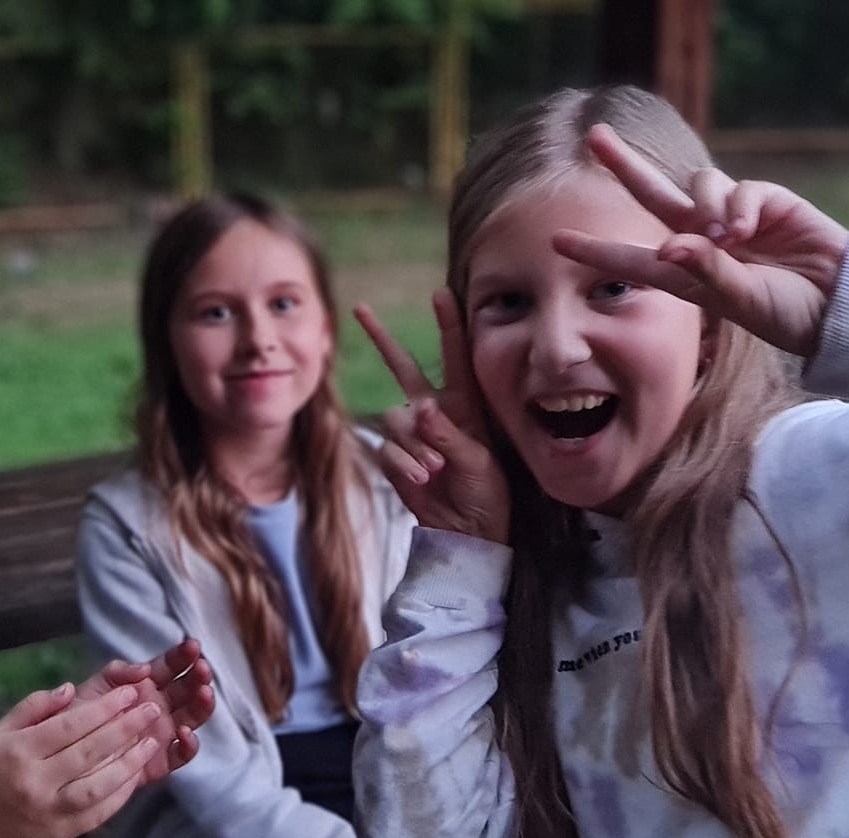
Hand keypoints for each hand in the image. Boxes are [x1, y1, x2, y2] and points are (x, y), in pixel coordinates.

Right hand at [0, 682, 162, 837]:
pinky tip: (136, 776)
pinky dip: (120, 795)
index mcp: (20, 751)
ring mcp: (50, 810)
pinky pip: (98, 814)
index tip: (129, 694)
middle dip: (125, 729)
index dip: (103, 708)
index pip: (69, 726)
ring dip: (129, 763)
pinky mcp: (61, 834)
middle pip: (89, 752)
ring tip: (152, 742)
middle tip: (151, 710)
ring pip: (98, 786)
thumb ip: (33, 707)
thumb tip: (70, 689)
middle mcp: (36, 781)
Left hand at [78, 637, 216, 781]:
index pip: (169, 668)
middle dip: (198, 677)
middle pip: (187, 690)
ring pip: (192, 717)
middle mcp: (158, 709)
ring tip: (204, 693)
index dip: (182, 656)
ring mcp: (162, 735)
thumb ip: (116, 673)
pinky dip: (189, 744)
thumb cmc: (76, 718)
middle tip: (203, 668)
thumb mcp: (93, 688)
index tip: (193, 646)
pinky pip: (182, 754)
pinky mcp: (160, 762)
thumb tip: (144, 668)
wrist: (63, 756)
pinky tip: (185, 732)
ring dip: (202, 704)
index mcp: (144, 687)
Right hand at [354, 293, 509, 543]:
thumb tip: (420, 407)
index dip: (448, 326)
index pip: (455, 358)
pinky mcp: (395, 458)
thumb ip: (448, 434)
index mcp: (464, 406)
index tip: (441, 293)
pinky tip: (422, 478)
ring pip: (396, 418)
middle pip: (402, 367)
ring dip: (414, 443)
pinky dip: (405, 463)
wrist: (468, 532)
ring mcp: (412, 435)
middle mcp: (434, 413)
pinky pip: (389, 449)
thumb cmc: (487, 493)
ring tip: (435, 469)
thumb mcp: (479, 462)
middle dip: (382, 338)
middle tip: (361, 309)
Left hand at [551, 123, 848, 357]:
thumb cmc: (788, 314)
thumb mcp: (741, 303)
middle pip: (653, 194)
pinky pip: (738, 188)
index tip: (556, 240)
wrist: (840, 306)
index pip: (631, 259)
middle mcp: (702, 241)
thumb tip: (669, 245)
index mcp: (687, 275)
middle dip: (624, 164)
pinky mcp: (764, 200)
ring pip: (697, 186)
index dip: (595, 249)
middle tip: (593, 136)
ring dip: (705, 206)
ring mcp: (733, 218)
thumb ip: (706, 273)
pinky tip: (747, 229)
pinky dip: (737, 206)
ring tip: (728, 239)